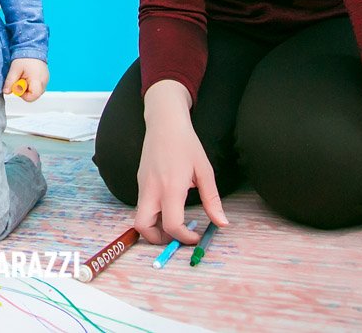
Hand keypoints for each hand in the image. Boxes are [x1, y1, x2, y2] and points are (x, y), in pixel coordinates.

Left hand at [4, 58, 47, 100]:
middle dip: (24, 90)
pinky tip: (28, 75)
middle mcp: (44, 82)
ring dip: (28, 87)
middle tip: (20, 79)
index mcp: (37, 81)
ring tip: (24, 76)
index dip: (22, 95)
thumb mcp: (15, 69)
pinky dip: (31, 83)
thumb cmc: (25, 57)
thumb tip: (6, 91)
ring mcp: (46, 81)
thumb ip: (10, 81)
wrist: (32, 47)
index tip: (18, 86)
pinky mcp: (45, 79)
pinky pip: (38, 86)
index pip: (31, 97)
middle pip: (33, 95)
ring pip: (35, 91)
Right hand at [133, 81, 228, 245]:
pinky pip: (143, 204)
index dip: (184, 237)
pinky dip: (153, 213)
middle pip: (143, 227)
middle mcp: (151, 189)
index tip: (196, 236)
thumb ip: (212, 200)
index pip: (172, 224)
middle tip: (176, 236)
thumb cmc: (186, 144)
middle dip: (158, 239)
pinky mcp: (140, 181)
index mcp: (170, 187)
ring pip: (140, 217)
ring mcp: (142, 185)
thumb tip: (222, 223)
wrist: (164, 122)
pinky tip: (169, 204)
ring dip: (155, 226)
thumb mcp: (204, 171)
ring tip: (175, 221)